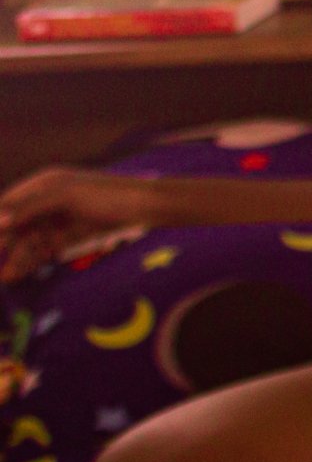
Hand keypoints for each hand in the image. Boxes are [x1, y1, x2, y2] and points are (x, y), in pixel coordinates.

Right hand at [0, 168, 162, 283]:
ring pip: (29, 240)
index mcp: (43, 183)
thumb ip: (29, 207)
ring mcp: (59, 219)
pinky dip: (32, 260)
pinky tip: (19, 273)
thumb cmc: (107, 194)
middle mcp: (47, 200)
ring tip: (7, 277)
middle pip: (17, 224)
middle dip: (5, 244)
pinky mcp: (71, 235)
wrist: (147, 207)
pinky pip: (45, 248)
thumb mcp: (65, 196)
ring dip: (17, 257)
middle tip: (1, 271)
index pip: (8, 202)